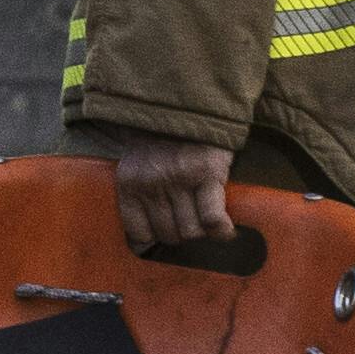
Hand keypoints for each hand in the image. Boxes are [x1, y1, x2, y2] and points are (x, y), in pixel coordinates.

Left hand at [107, 139, 238, 252]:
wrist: (187, 107)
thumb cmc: (162, 145)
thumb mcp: (137, 168)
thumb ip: (137, 200)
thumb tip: (144, 246)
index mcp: (129, 184)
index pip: (138, 234)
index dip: (155, 239)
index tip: (164, 235)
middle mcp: (151, 183)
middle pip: (169, 235)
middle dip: (181, 233)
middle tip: (190, 219)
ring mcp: (179, 179)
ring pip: (192, 231)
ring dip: (201, 231)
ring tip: (205, 217)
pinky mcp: (207, 174)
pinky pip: (212, 219)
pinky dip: (221, 230)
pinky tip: (225, 229)